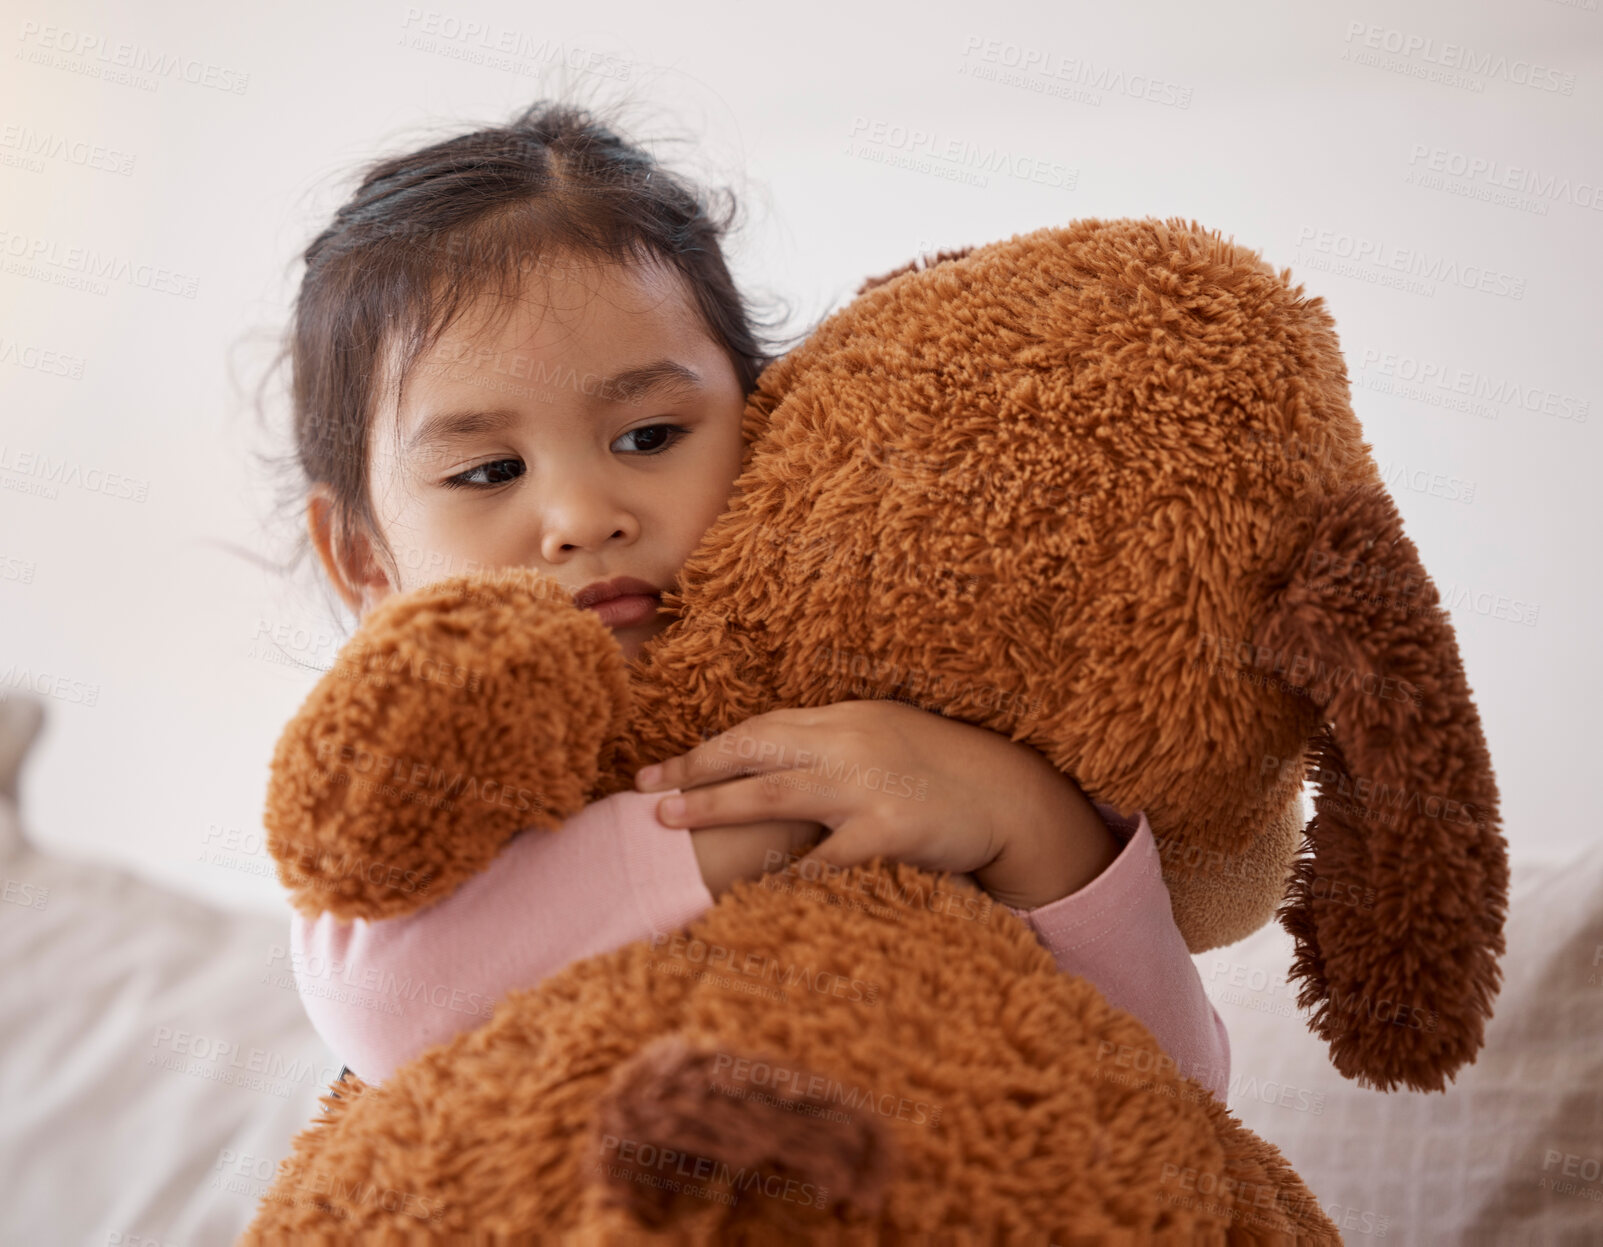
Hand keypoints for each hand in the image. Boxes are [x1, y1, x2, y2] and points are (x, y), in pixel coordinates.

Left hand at [634, 700, 1117, 909]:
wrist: (1009, 794)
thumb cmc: (942, 769)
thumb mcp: (884, 736)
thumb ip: (832, 743)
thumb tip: (772, 758)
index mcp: (844, 718)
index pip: (759, 728)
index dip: (705, 749)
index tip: (660, 770)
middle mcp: (849, 741)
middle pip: (753, 749)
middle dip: (694, 769)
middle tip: (646, 791)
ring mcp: (868, 783)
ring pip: (773, 790)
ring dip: (715, 805)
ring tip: (669, 820)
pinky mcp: (891, 827)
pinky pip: (826, 855)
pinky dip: (787, 871)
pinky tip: (751, 888)